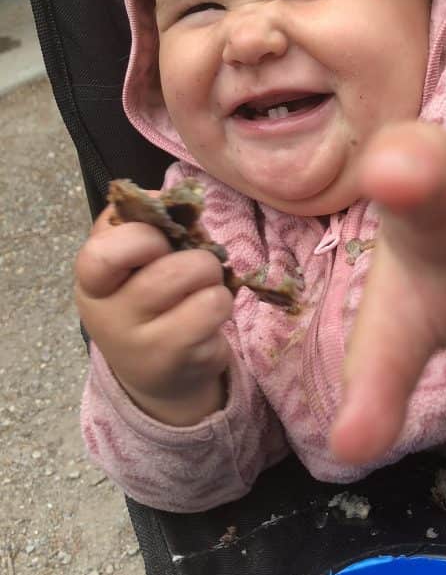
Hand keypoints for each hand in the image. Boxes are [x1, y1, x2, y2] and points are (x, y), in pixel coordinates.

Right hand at [75, 200, 232, 424]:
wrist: (157, 374)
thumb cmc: (147, 302)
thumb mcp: (132, 264)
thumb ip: (143, 225)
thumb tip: (173, 199)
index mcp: (92, 281)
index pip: (104, 252)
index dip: (143, 234)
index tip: (162, 239)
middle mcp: (109, 314)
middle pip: (166, 262)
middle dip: (196, 254)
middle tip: (195, 266)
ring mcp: (141, 341)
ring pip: (200, 279)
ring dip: (214, 278)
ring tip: (203, 292)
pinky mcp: (176, 358)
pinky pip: (216, 306)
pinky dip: (224, 303)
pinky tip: (208, 317)